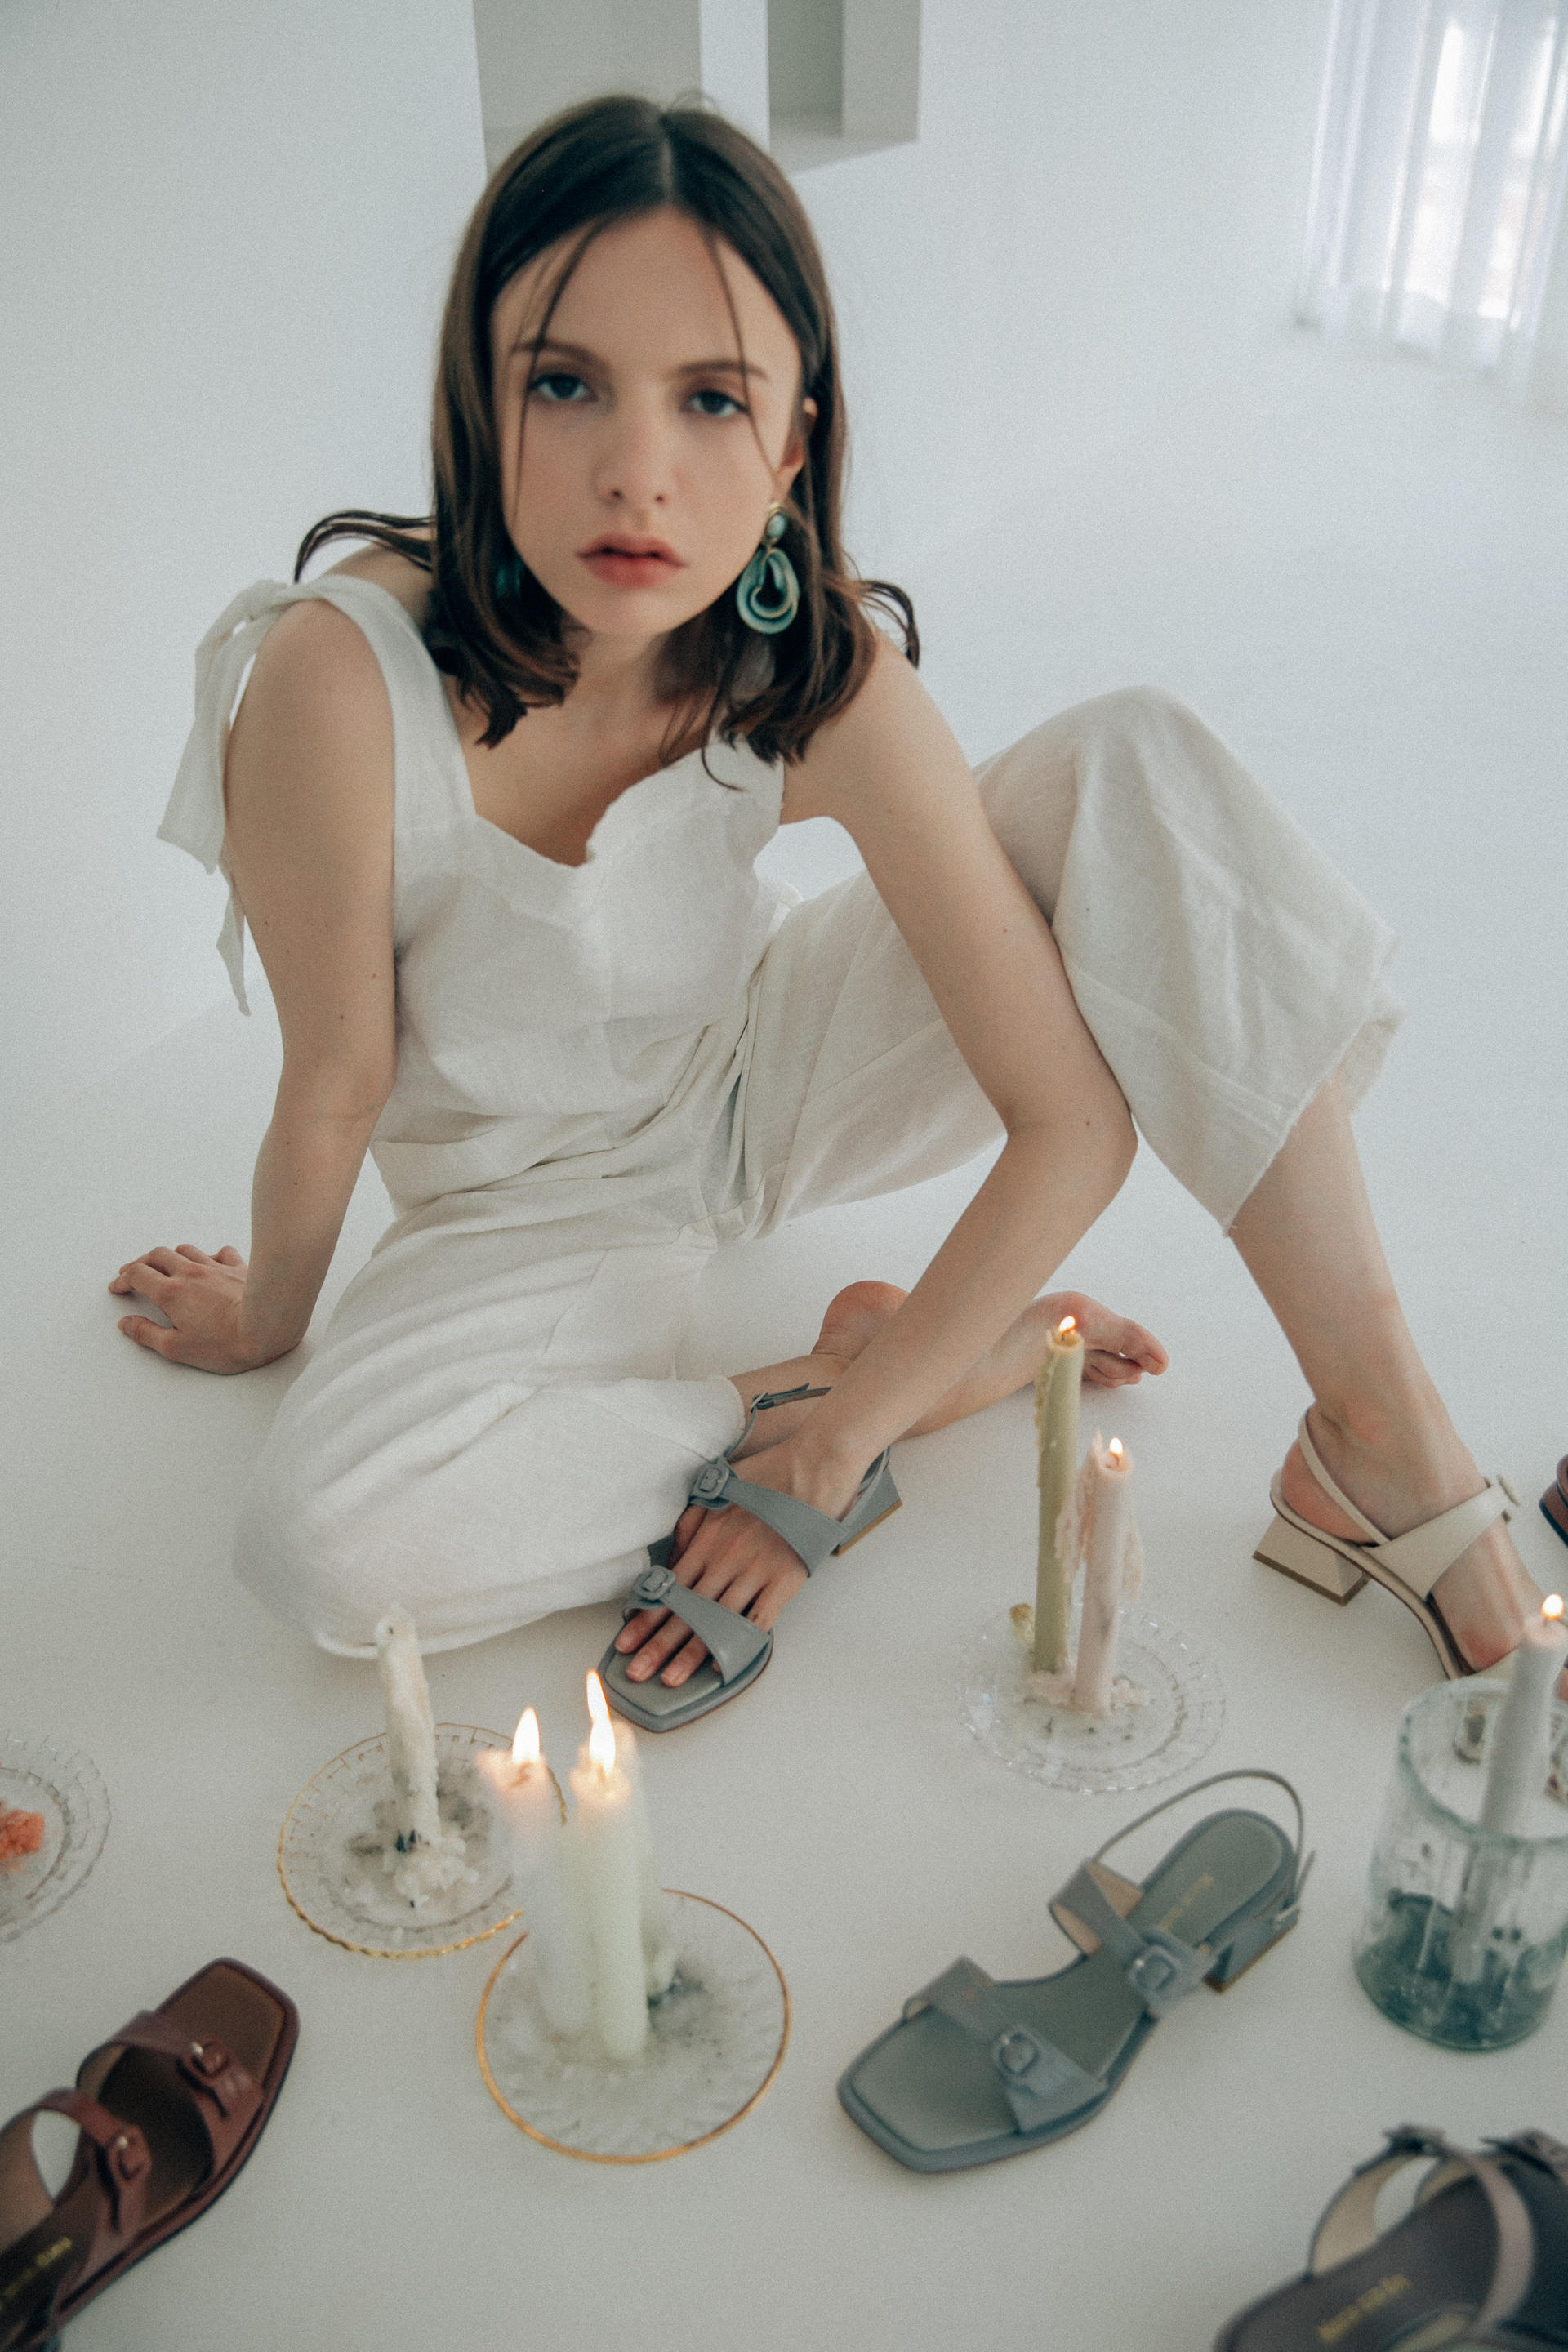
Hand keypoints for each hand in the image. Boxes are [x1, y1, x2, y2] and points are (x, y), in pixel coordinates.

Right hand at [108, 1244, 290, 1373]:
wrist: (269, 1325)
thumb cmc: (226, 1342)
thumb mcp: (177, 1348)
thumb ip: (147, 1334)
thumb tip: (127, 1324)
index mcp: (171, 1293)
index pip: (137, 1275)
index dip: (123, 1279)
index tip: (118, 1286)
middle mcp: (191, 1273)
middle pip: (157, 1256)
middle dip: (141, 1262)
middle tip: (133, 1272)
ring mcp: (216, 1267)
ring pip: (186, 1250)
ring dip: (171, 1256)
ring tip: (166, 1265)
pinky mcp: (239, 1267)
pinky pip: (220, 1253)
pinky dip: (209, 1255)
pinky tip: (211, 1262)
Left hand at [613, 1443, 832, 1687]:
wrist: (813, 1466)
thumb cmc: (766, 1475)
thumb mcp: (716, 1490)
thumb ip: (690, 1525)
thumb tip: (673, 1559)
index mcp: (707, 1540)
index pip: (668, 1589)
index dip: (645, 1619)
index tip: (624, 1643)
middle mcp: (726, 1560)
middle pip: (687, 1612)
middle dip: (657, 1646)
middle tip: (636, 1672)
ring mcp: (755, 1572)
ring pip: (717, 1622)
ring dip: (690, 1653)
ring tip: (670, 1679)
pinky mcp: (784, 1580)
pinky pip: (758, 1619)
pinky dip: (739, 1643)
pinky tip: (721, 1664)